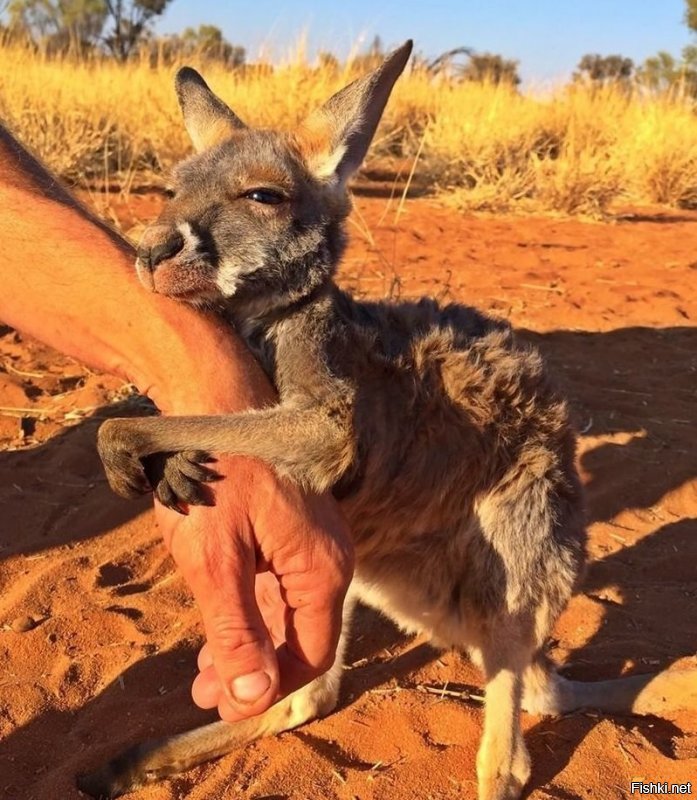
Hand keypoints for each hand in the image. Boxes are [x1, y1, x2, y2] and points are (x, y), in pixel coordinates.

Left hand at [155, 456, 352, 721]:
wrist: (214, 405)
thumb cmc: (213, 476)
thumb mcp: (215, 560)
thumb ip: (237, 631)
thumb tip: (253, 698)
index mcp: (321, 567)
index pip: (310, 653)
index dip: (269, 688)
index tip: (224, 705)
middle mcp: (328, 557)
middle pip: (301, 635)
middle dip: (255, 670)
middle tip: (204, 692)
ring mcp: (312, 542)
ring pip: (289, 612)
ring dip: (251, 643)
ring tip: (204, 670)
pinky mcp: (293, 532)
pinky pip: (280, 585)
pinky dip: (252, 610)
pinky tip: (220, 625)